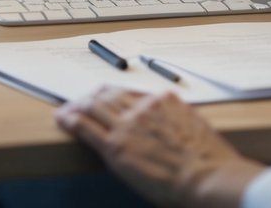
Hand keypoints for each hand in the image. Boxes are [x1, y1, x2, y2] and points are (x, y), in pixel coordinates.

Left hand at [55, 86, 264, 207]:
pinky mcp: (115, 146)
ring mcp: (127, 124)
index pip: (131, 92)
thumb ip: (178, 120)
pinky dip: (70, 120)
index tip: (108, 97)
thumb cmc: (209, 162)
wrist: (206, 178)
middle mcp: (143, 107)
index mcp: (163, 101)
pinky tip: (61, 118)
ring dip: (77, 105)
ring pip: (94, 107)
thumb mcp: (196, 128)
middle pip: (110, 95)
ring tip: (66, 108)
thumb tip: (173, 126)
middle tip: (83, 100)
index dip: (115, 95)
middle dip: (93, 97)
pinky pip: (85, 127)